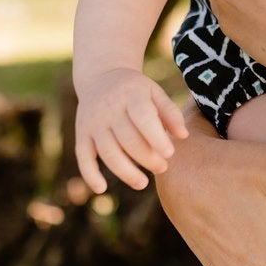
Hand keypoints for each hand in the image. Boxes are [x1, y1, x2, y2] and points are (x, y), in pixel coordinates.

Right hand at [75, 68, 188, 192]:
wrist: (100, 77)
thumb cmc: (135, 90)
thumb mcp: (154, 92)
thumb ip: (170, 112)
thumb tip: (184, 136)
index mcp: (130, 96)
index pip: (143, 118)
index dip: (156, 138)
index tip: (170, 153)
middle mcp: (109, 109)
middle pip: (127, 139)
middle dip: (147, 158)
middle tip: (163, 168)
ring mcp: (93, 123)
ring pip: (108, 152)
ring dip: (125, 171)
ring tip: (143, 183)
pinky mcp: (82, 134)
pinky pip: (83, 156)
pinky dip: (90, 174)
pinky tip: (101, 189)